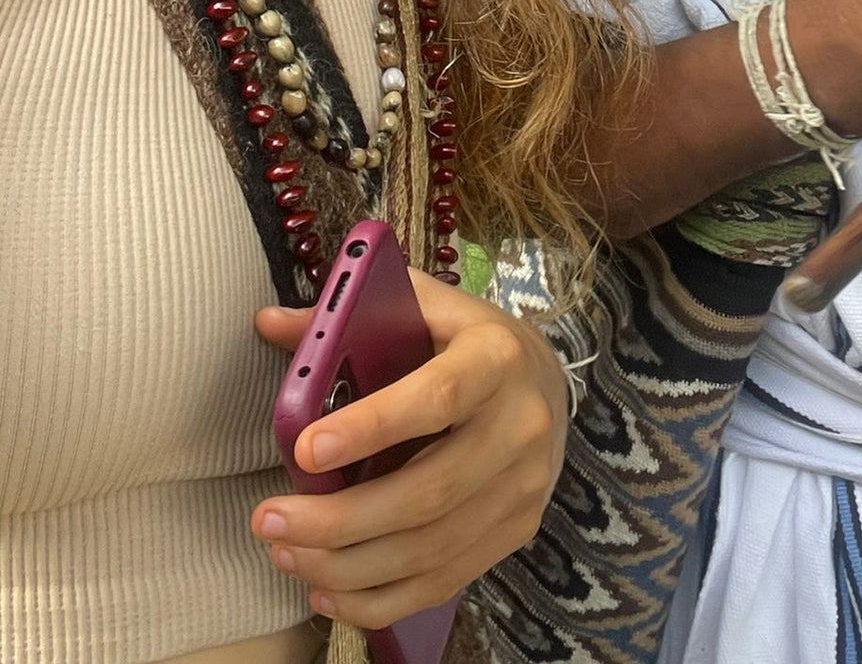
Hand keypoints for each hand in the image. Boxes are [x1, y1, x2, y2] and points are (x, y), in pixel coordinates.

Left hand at [251, 269, 565, 629]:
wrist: (545, 384)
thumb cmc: (466, 343)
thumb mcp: (423, 311)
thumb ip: (350, 316)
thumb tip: (268, 322)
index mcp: (497, 358)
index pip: (437, 398)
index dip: (372, 427)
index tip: (304, 450)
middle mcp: (520, 426)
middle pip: (428, 491)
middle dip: (340, 518)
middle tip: (268, 519)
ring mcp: (523, 488)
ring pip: (429, 548)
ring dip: (347, 564)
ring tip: (284, 552)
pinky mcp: (517, 532)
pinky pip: (442, 581)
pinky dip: (378, 598)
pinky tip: (326, 589)